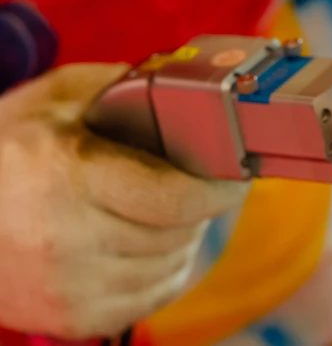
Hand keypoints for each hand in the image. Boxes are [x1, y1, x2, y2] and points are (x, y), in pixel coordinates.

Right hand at [0, 64, 249, 338]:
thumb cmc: (7, 148)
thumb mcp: (56, 99)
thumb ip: (122, 86)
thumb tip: (189, 87)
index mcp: (68, 176)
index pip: (176, 199)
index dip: (218, 189)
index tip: (235, 177)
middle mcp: (67, 238)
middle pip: (179, 232)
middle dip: (200, 208)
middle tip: (195, 187)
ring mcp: (68, 286)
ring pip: (172, 267)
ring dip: (183, 239)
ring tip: (166, 214)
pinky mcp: (71, 318)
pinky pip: (151, 297)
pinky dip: (163, 271)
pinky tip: (147, 246)